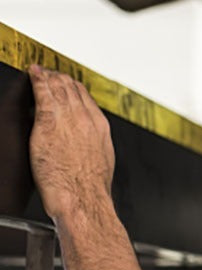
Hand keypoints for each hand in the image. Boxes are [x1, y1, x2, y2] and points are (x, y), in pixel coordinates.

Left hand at [28, 66, 113, 222]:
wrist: (83, 198)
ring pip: (59, 87)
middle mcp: (86, 119)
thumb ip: (94, 149)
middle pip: (72, 90)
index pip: (86, 100)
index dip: (74, 89)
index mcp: (99, 129)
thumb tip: (90, 150)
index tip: (67, 85)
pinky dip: (37, 80)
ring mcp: (68, 119)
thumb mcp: (101, 164)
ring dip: (48, 76)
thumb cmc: (90, 189)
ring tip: (39, 71)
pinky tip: (32, 73)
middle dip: (60, 79)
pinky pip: (43, 93)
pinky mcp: (49, 122)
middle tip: (50, 73)